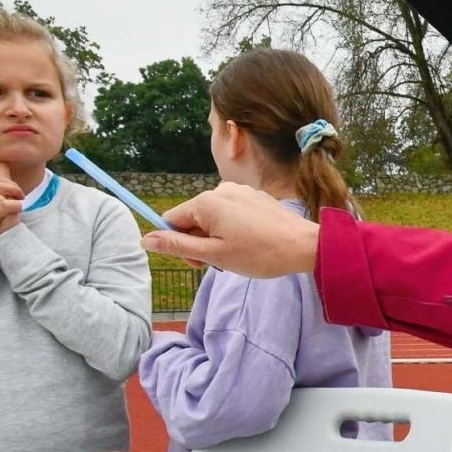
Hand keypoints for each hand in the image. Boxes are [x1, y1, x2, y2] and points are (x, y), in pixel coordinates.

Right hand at [0, 163, 23, 240]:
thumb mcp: (0, 198)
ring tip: (19, 202)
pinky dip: (13, 205)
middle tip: (20, 196)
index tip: (16, 191)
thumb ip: (1, 181)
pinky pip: (1, 206)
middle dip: (11, 187)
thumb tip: (3, 164)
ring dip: (11, 194)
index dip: (5, 180)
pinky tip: (19, 207)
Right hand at [142, 183, 319, 276]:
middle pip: (194, 218)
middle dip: (201, 242)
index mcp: (206, 201)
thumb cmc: (260, 254)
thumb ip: (177, 245)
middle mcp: (220, 189)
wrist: (305, 246)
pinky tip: (252, 243)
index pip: (172, 220)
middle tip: (222, 262)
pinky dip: (235, 229)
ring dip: (218, 237)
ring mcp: (241, 191)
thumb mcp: (213, 254)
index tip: (200, 263)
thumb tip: (145, 240)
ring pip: (214, 217)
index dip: (180, 245)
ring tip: (240, 253)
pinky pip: (233, 213)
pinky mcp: (256, 196)